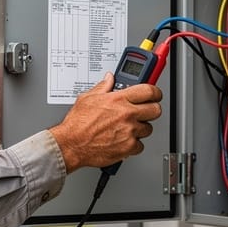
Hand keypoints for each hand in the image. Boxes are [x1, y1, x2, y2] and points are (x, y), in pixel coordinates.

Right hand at [47, 73, 163, 171]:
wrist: (71, 144)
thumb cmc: (77, 124)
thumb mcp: (87, 98)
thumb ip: (103, 87)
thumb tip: (109, 79)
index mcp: (119, 99)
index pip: (149, 91)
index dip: (155, 92)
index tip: (155, 94)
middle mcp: (127, 114)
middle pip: (156, 110)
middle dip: (151, 109)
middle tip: (145, 110)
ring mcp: (129, 131)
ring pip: (148, 129)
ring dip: (141, 128)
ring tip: (128, 127)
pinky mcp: (128, 147)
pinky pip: (140, 145)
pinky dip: (133, 145)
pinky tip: (123, 140)